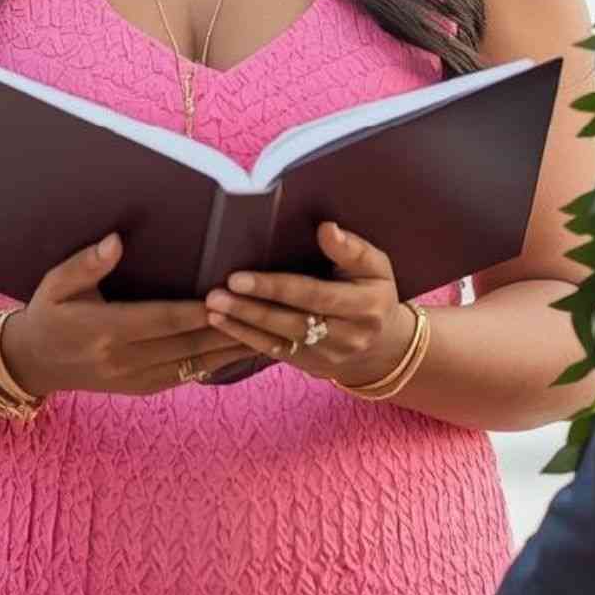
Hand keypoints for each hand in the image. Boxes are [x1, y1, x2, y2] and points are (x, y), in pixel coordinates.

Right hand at [2, 233, 251, 397]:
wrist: (33, 363)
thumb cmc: (48, 313)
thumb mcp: (55, 284)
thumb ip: (85, 264)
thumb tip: (115, 241)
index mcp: (103, 331)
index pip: (160, 320)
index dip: (195, 311)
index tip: (226, 295)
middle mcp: (123, 360)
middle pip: (187, 346)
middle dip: (228, 329)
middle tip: (264, 311)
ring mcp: (135, 379)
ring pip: (194, 366)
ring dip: (232, 350)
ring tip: (270, 332)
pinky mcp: (143, 388)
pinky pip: (188, 376)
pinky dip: (218, 363)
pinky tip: (243, 349)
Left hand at [205, 223, 415, 387]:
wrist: (382, 346)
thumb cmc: (373, 292)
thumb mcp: (375, 266)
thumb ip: (352, 249)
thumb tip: (326, 228)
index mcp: (365, 307)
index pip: (314, 296)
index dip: (275, 288)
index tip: (239, 277)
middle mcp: (347, 337)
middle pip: (292, 322)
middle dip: (251, 309)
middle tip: (216, 294)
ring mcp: (328, 356)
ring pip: (279, 342)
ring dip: (242, 326)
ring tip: (212, 309)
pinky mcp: (310, 366)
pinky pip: (275, 354)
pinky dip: (246, 340)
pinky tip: (222, 325)